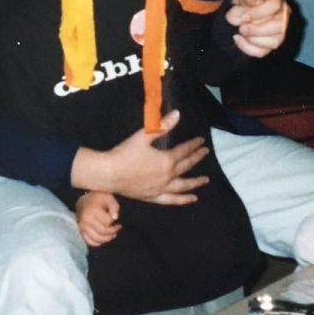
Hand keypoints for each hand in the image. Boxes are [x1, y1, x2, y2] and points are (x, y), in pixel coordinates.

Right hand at [72, 110, 208, 204]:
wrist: (108, 174)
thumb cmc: (124, 153)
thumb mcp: (143, 136)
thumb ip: (162, 126)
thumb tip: (177, 114)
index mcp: (166, 160)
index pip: (184, 151)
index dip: (193, 145)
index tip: (201, 141)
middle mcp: (167, 176)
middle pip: (186, 166)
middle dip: (197, 158)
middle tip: (205, 153)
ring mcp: (161, 188)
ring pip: (183, 186)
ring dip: (195, 182)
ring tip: (205, 180)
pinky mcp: (153, 197)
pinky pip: (172, 200)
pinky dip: (183, 200)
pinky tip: (191, 199)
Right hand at [77, 192, 121, 246]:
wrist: (84, 201)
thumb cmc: (97, 198)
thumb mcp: (108, 197)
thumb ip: (114, 206)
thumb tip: (115, 217)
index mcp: (92, 211)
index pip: (107, 222)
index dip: (114, 221)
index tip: (115, 217)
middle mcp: (85, 220)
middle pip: (102, 231)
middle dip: (113, 231)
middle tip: (118, 227)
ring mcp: (82, 227)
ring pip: (96, 239)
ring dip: (107, 238)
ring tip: (113, 234)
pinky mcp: (81, 231)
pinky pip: (89, 241)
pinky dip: (98, 243)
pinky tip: (104, 238)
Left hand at [226, 0, 289, 57]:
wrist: (243, 9)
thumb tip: (256, 2)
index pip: (274, 5)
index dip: (258, 12)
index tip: (244, 16)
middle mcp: (284, 15)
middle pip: (279, 26)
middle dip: (256, 29)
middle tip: (241, 27)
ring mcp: (280, 31)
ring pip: (274, 42)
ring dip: (253, 39)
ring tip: (241, 32)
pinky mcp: (271, 44)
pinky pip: (263, 52)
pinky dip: (248, 48)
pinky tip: (239, 39)